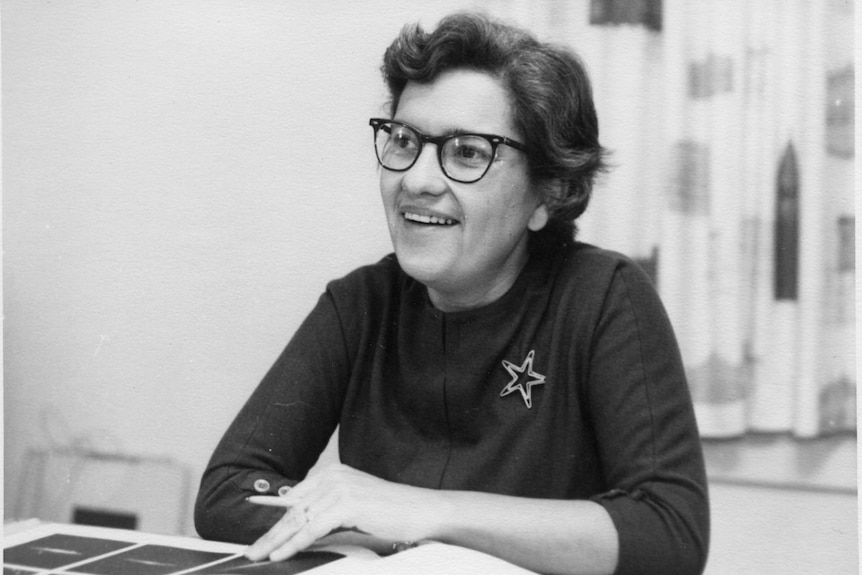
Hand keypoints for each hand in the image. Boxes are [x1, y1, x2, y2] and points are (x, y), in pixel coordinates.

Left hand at [244, 463, 430, 561]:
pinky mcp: (347, 503)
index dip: (275, 520)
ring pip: (300, 520)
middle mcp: (334, 476)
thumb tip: (301, 530)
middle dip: (271, 533)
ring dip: (277, 542)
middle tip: (251, 552)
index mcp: (334, 474)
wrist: (421, 512)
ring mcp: (340, 488)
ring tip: (260, 556)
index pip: (296, 499)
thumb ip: (328, 514)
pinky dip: (295, 544)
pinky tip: (281, 554)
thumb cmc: (392, 514)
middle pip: (294, 510)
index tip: (260, 537)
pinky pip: (313, 528)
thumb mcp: (354, 509)